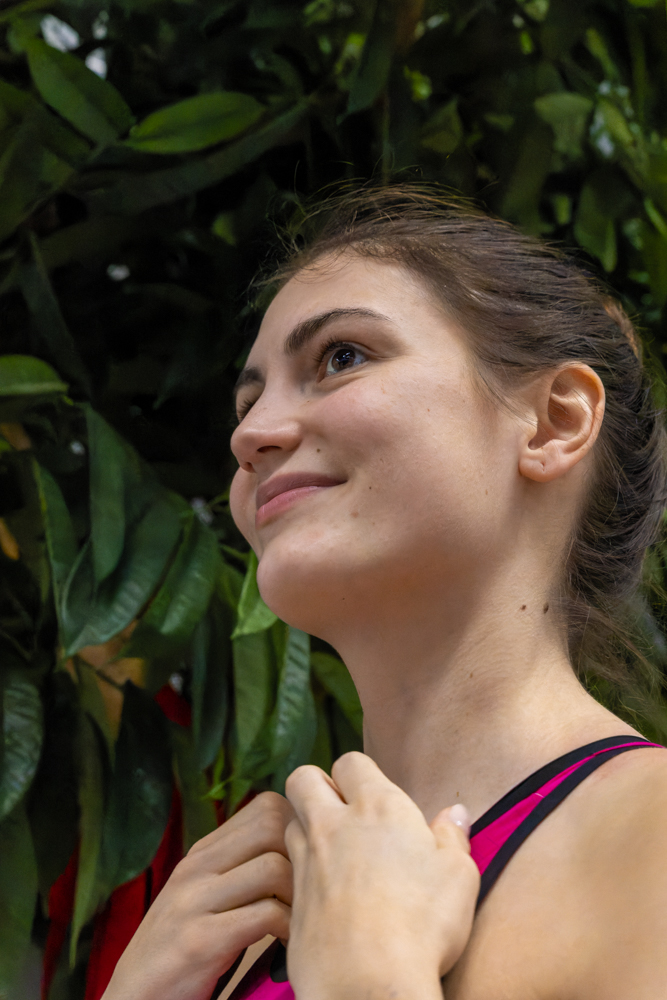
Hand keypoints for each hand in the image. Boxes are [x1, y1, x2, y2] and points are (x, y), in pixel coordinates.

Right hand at [102, 791, 293, 999]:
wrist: (132, 998)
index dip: (299, 828)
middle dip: (305, 854)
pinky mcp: (198, 940)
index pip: (266, 806)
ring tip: (305, 921)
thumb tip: (300, 852)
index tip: (313, 862)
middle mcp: (197, 866)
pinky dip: (290, 929)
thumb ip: (239, 870)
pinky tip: (289, 944)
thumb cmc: (181, 953)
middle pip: (273, 823)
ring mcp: (194, 900)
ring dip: (301, 895)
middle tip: (315, 890)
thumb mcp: (204, 898)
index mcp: (203, 853)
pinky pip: (265, 915)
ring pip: (274, 867)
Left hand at [284, 752, 479, 999]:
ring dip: (306, 828)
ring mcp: (307, 861)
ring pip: (290, 822)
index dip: (358, 773)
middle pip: (303, 777)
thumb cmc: (422, 925)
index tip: (372, 795)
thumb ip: (453, 837)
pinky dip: (300, 873)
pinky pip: (287, 870)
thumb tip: (456, 813)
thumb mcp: (458, 876)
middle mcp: (334, 825)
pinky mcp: (292, 899)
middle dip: (316, 785)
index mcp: (378, 807)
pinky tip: (323, 894)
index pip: (351, 761)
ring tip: (331, 852)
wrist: (369, 983)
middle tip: (339, 810)